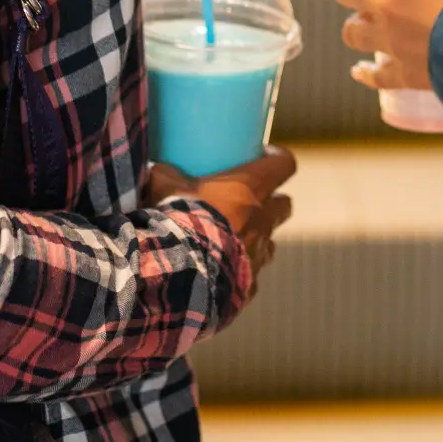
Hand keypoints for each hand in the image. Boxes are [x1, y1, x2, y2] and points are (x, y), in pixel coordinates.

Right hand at [147, 147, 295, 284]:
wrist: (177, 274)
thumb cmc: (176, 222)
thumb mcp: (163, 188)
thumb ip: (165, 174)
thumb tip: (158, 168)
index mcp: (248, 189)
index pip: (284, 164)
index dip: (277, 158)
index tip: (263, 157)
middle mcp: (262, 220)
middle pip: (284, 204)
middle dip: (272, 201)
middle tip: (248, 200)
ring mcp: (259, 254)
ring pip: (268, 241)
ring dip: (255, 238)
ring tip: (230, 239)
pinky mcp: (250, 285)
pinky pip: (251, 274)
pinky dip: (238, 271)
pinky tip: (218, 272)